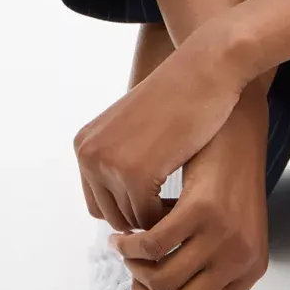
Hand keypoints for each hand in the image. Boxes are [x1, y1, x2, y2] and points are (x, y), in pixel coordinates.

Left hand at [73, 21, 245, 235]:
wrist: (203, 70)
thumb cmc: (179, 96)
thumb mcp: (134, 126)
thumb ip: (120, 156)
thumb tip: (121, 199)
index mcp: (85, 144)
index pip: (96, 202)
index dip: (126, 209)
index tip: (153, 206)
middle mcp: (89, 155)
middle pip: (109, 215)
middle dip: (139, 216)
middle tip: (169, 210)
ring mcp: (109, 165)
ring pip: (129, 218)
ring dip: (155, 217)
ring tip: (178, 205)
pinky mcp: (135, 174)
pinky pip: (148, 215)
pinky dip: (166, 215)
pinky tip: (184, 199)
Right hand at [108, 90, 271, 289]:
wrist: (234, 127)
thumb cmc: (224, 180)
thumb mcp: (225, 233)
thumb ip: (206, 276)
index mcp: (249, 271)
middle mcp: (241, 260)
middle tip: (130, 268)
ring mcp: (226, 236)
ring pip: (159, 281)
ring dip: (133, 268)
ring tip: (125, 245)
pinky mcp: (204, 210)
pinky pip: (153, 246)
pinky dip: (131, 243)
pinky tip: (125, 230)